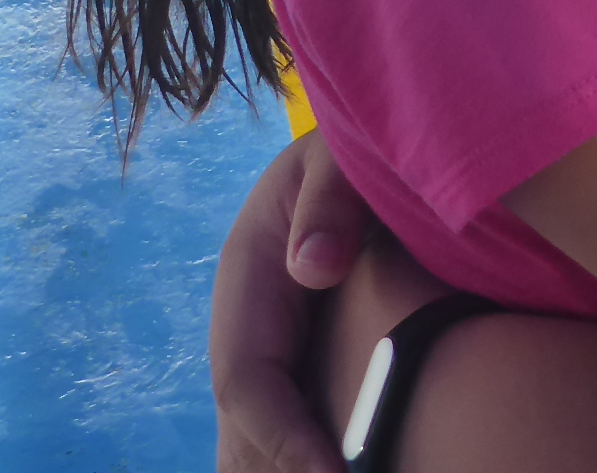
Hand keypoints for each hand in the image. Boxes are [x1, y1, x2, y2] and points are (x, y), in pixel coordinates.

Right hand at [213, 130, 374, 472]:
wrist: (354, 160)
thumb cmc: (351, 156)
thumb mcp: (336, 157)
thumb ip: (330, 197)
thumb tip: (313, 266)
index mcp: (247, 283)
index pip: (246, 381)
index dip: (282, 437)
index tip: (333, 472)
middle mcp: (248, 333)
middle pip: (241, 437)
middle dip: (277, 470)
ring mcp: (271, 360)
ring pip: (253, 449)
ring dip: (283, 470)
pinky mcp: (301, 374)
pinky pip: (289, 435)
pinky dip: (304, 463)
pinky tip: (350, 465)